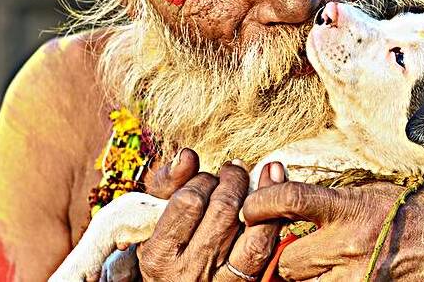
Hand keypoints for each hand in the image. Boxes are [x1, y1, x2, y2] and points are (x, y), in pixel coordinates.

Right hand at [137, 148, 285, 280]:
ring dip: (259, 194)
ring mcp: (220, 281)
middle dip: (231, 180)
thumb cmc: (161, 244)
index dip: (201, 180)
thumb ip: (166, 183)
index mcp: (159, 255)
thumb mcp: (150, 217)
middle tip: (231, 172)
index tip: (203, 178)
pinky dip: (274, 218)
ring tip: (254, 176)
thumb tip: (188, 154)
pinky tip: (274, 193)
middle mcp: (190, 271)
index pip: (189, 201)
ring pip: (252, 233)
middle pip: (223, 210)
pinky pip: (265, 250)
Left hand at [242, 181, 423, 280]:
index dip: (260, 203)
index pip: (289, 199)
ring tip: (318, 263)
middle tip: (290, 246)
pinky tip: (336, 272)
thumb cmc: (417, 212)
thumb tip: (282, 192)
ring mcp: (361, 277)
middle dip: (283, 255)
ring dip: (303, 276)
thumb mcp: (371, 191)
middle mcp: (351, 245)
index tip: (251, 206)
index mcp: (350, 208)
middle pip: (287, 260)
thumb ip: (327, 198)